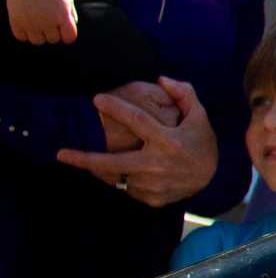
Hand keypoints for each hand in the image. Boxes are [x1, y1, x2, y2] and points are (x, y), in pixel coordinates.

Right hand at [7, 0, 76, 43]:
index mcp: (62, 15)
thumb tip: (69, 33)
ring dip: (38, 35)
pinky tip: (26, 22)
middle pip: (53, 40)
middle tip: (47, 20)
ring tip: (37, 23)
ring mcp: (30, 22)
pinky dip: (24, 33)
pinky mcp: (16, 20)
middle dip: (52, 32)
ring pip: (37, 41)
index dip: (67, 35)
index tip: (62, 29)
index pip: (69, 38)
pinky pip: (21, 37)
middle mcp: (47, 21)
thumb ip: (70, 15)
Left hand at [55, 77, 217, 206]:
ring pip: (115, 178)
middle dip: (84, 159)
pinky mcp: (152, 198)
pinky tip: (113, 173)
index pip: (137, 121)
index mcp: (168, 141)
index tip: (96, 99)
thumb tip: (161, 79)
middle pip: (112, 163)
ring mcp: (153, 184)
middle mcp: (158, 164)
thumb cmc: (201, 143)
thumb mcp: (199, 116)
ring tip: (83, 162)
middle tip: (61, 154)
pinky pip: (126, 189)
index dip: (116, 108)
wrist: (214, 178)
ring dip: (97, 169)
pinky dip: (118, 180)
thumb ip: (184, 94)